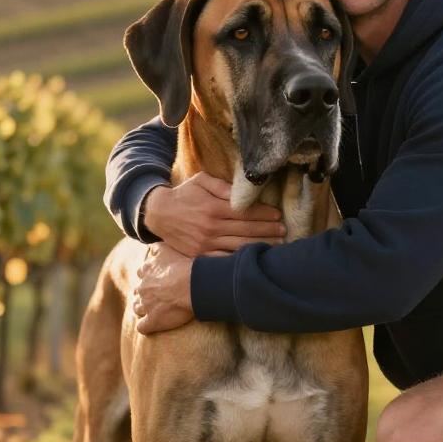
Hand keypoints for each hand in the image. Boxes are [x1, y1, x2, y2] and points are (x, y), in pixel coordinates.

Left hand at [133, 243, 194, 334]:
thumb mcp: (167, 249)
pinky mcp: (152, 321)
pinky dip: (147, 326)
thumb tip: (150, 247)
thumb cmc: (184, 265)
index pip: (142, 274)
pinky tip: (154, 325)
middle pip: (139, 292)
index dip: (150, 278)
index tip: (160, 280)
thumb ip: (156, 247)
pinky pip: (142, 327)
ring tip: (156, 311)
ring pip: (137, 309)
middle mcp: (142, 288)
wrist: (192, 284)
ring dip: (144, 310)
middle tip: (160, 296)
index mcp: (145, 271)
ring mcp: (145, 305)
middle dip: (146, 294)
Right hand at [143, 172, 284, 255]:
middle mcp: (211, 227)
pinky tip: (255, 259)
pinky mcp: (200, 255)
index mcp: (213, 208)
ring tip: (277, 246)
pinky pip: (225, 259)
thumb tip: (241, 193)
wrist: (158, 214)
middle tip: (284, 231)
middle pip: (246, 231)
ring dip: (260, 246)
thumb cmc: (184, 194)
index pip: (245, 212)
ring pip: (239, 247)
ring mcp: (205, 244)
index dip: (264, 214)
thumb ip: (222, 186)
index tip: (278, 215)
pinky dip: (241, 260)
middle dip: (268, 231)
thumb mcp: (200, 181)